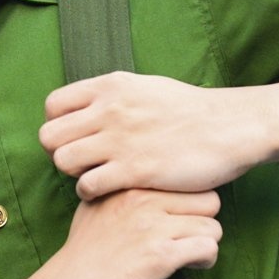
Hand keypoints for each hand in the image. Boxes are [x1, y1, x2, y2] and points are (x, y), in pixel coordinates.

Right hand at [25, 188, 222, 278]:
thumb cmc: (81, 256)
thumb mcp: (95, 207)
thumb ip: (122, 191)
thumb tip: (152, 187)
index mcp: (129, 184)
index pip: (186, 180)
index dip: (188, 203)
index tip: (178, 220)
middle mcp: (142, 199)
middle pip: (209, 199)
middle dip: (203, 221)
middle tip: (187, 240)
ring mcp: (151, 226)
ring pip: (213, 225)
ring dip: (205, 244)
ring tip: (185, 257)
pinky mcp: (159, 256)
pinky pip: (208, 248)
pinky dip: (204, 261)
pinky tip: (186, 268)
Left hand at [40, 75, 265, 200]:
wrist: (229, 128)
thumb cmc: (189, 111)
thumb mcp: (146, 87)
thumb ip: (113, 95)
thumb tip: (89, 104)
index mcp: (110, 86)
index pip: (53, 106)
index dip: (57, 125)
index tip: (74, 138)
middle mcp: (109, 110)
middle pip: (50, 136)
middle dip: (60, 152)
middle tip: (81, 162)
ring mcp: (120, 140)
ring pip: (63, 161)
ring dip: (74, 174)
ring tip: (94, 176)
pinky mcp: (134, 170)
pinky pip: (87, 185)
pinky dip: (90, 192)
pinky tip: (108, 190)